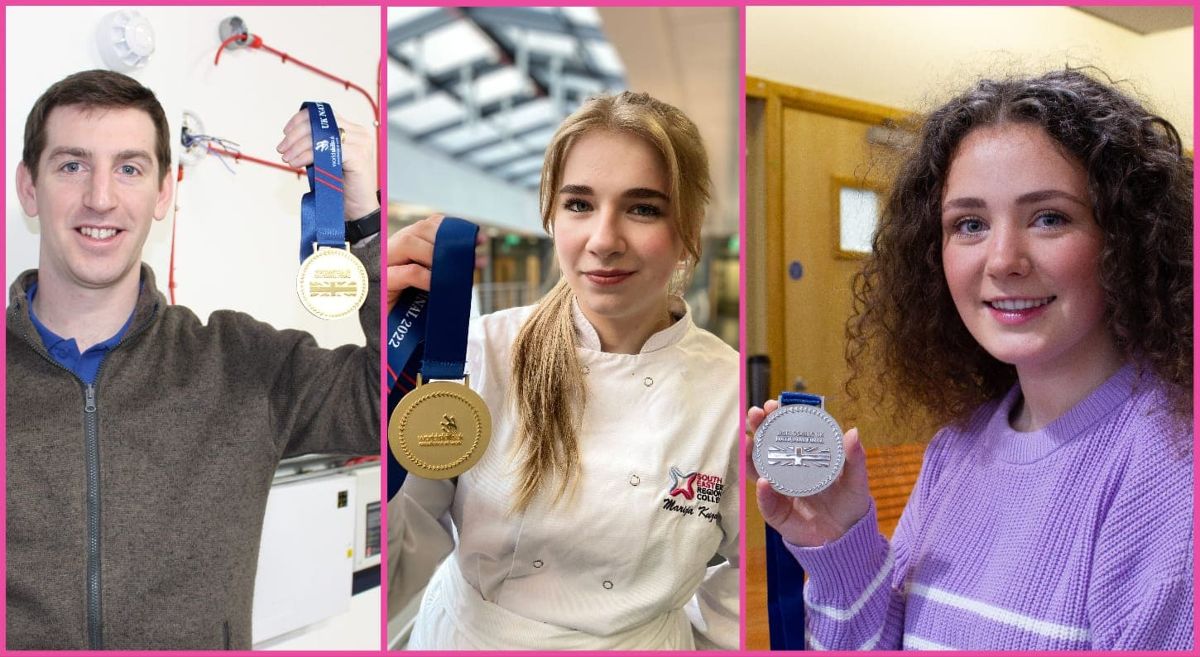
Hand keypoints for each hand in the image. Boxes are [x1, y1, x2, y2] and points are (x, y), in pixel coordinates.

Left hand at [277, 109, 378, 220]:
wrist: (358, 211)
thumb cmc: (342, 187)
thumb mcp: (326, 159)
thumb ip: (317, 145)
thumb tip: (291, 137)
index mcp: (353, 131)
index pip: (325, 114)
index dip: (301, 119)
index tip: (285, 133)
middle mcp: (359, 134)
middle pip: (321, 122)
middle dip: (295, 135)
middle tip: (282, 148)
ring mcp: (360, 144)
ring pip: (322, 134)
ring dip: (298, 145)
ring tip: (287, 158)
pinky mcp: (358, 157)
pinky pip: (327, 148)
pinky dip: (307, 155)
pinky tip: (297, 163)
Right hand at [387, 215, 487, 311]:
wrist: (389, 332)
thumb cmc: (409, 307)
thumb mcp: (430, 283)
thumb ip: (443, 267)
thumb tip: (474, 259)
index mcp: (404, 245)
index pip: (429, 224)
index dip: (454, 229)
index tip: (479, 239)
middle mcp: (392, 249)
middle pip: (419, 229)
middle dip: (449, 240)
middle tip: (472, 255)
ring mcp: (383, 264)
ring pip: (408, 242)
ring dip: (437, 253)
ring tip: (455, 269)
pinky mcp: (383, 283)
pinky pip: (407, 272)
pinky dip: (427, 276)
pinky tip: (439, 284)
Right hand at [747, 401, 872, 546]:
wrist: (845, 539)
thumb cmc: (849, 505)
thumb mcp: (856, 480)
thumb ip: (855, 459)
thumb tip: (853, 432)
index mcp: (803, 458)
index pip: (787, 433)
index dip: (778, 418)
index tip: (774, 405)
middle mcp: (786, 470)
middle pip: (766, 445)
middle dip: (758, 428)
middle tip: (756, 415)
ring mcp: (777, 490)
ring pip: (756, 470)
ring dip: (749, 456)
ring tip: (748, 443)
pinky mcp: (775, 512)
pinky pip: (766, 502)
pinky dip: (763, 493)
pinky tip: (764, 482)